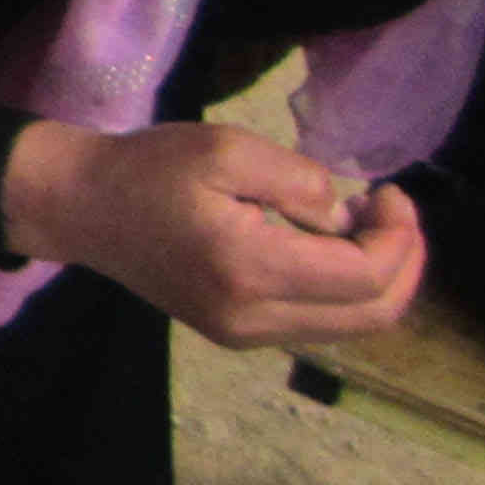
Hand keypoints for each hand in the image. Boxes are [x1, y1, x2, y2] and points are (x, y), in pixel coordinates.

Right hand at [0, 118, 426, 346]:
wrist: (81, 208)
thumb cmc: (148, 170)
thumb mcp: (226, 149)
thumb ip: (298, 179)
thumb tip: (343, 214)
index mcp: (249, 270)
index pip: (365, 277)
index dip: (398, 236)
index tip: (388, 190)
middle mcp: (252, 318)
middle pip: (372, 315)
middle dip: (403, 262)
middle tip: (392, 212)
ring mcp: (243, 334)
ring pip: (351, 326)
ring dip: (378, 278)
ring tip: (362, 226)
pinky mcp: (236, 333)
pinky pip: (319, 324)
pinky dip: (345, 291)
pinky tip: (329, 248)